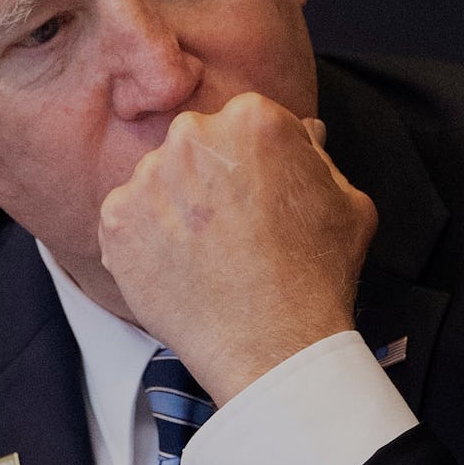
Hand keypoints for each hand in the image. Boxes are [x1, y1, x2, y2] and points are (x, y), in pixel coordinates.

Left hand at [98, 92, 377, 404]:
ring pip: (158, 180)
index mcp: (251, 118)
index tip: (255, 194)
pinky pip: (126, 217)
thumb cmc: (316, 275)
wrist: (273, 346)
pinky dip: (144, 239)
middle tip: (229, 225)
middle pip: (195, 146)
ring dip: (174, 206)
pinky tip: (176, 267)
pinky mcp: (116, 218)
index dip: (251, 161)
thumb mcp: (347, 201)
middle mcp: (192, 136)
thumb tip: (303, 133)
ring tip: (204, 253)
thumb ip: (318, 156)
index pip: (240, 124)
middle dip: (208, 176)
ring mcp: (148, 176)